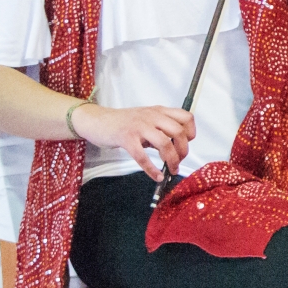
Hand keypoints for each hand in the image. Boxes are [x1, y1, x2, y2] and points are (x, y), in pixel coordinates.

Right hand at [71, 102, 195, 181]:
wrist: (96, 120)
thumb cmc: (122, 122)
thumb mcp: (146, 119)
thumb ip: (160, 129)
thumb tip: (175, 147)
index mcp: (159, 111)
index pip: (186, 117)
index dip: (191, 132)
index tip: (187, 143)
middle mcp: (152, 116)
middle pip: (178, 132)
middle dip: (183, 150)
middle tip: (179, 161)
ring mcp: (139, 127)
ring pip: (164, 143)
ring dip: (172, 160)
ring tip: (171, 170)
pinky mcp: (126, 138)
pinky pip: (142, 156)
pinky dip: (152, 169)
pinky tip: (156, 176)